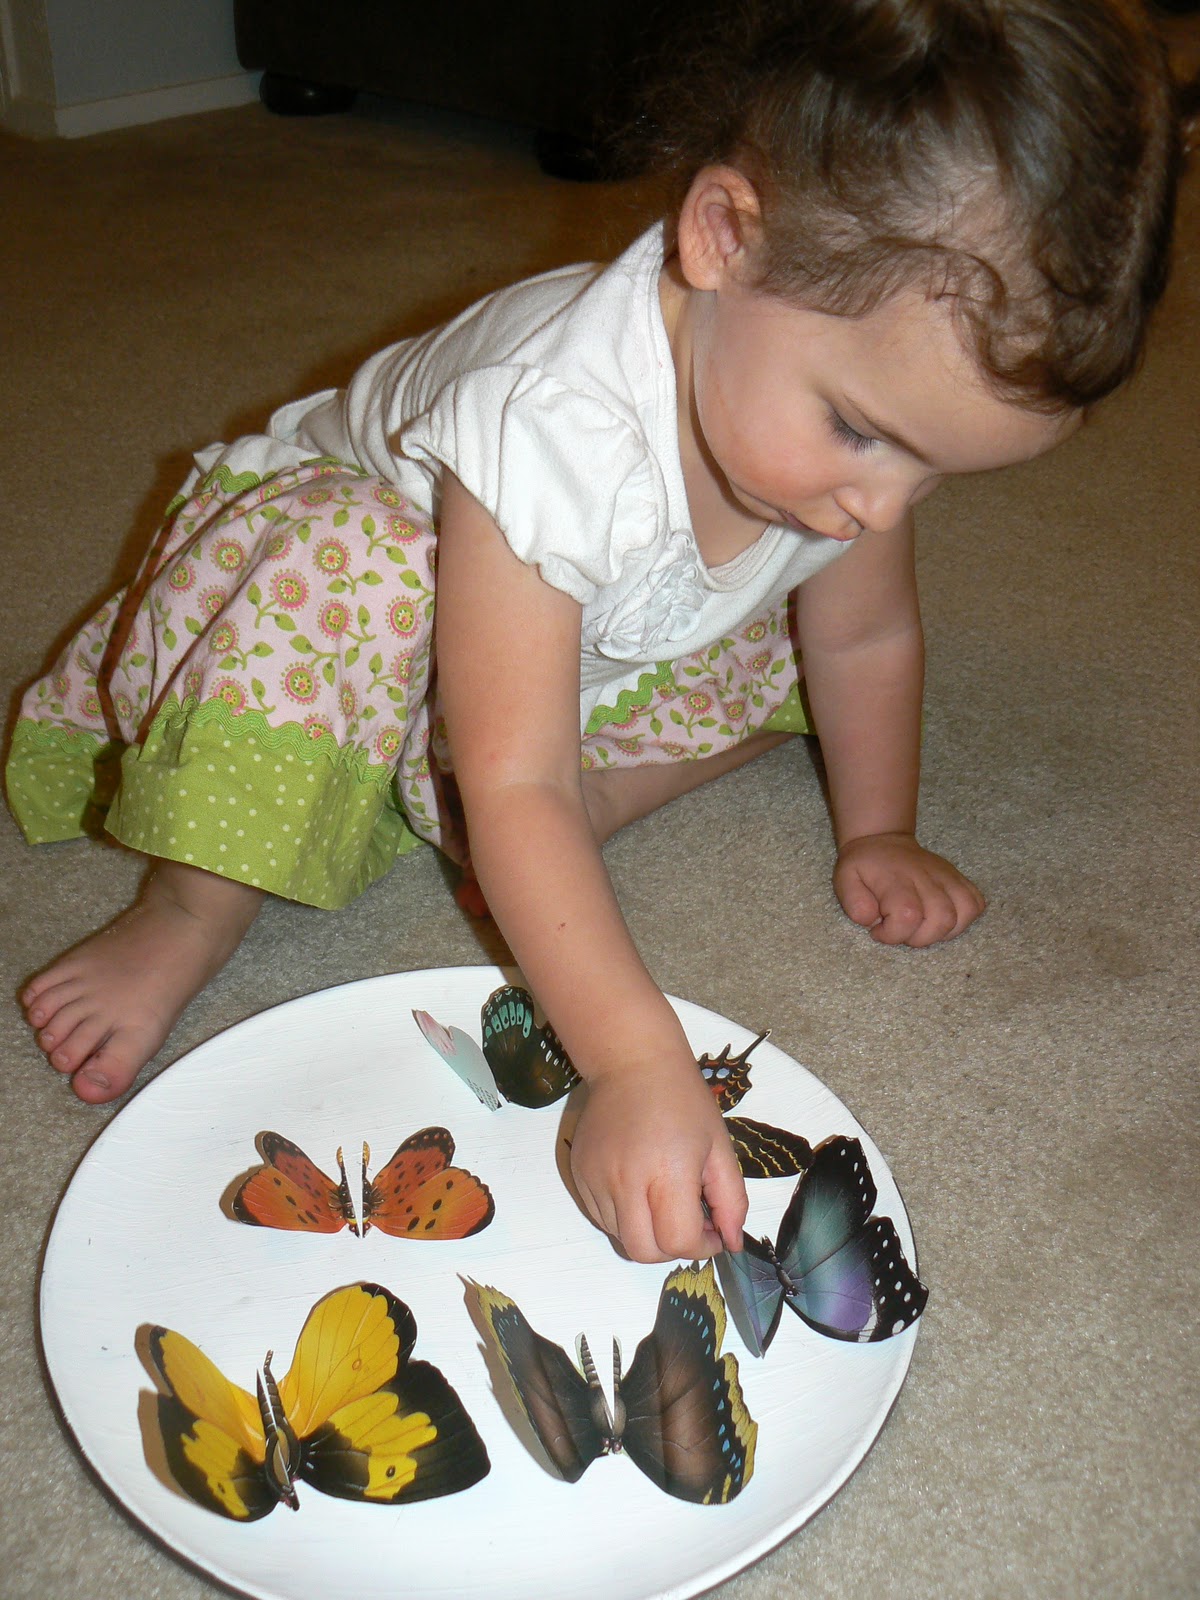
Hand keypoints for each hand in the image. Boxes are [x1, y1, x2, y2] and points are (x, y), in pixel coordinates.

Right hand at [568, 1055, 746, 1263]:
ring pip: (620, 1238)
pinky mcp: (579, 1174)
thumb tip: (731, 1243)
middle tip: (687, 1223)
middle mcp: (625, 1180)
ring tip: (662, 1199)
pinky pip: (602, 1218)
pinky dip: (624, 1217)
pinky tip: (639, 1187)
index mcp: (667, 1171)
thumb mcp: (720, 1147)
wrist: (632, 1062)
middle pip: (644, 1252)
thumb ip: (731, 1201)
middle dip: (671, 1249)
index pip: (678, 1241)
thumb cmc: (683, 1101)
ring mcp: (596, 1178)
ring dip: (647, 1233)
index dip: (701, 1247)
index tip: (711, 1230)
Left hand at [833, 831, 984, 946]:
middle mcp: (927, 878)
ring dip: (942, 932)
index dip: (892, 935)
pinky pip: (976, 903)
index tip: (878, 930)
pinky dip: (963, 919)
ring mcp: (947, 877)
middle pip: (941, 919)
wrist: (883, 841)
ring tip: (921, 927)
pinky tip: (941, 919)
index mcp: (897, 880)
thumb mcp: (844, 879)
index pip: (908, 916)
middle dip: (919, 938)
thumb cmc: (865, 866)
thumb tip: (871, 920)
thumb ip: (854, 902)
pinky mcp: (959, 880)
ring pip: (963, 914)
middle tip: (901, 929)